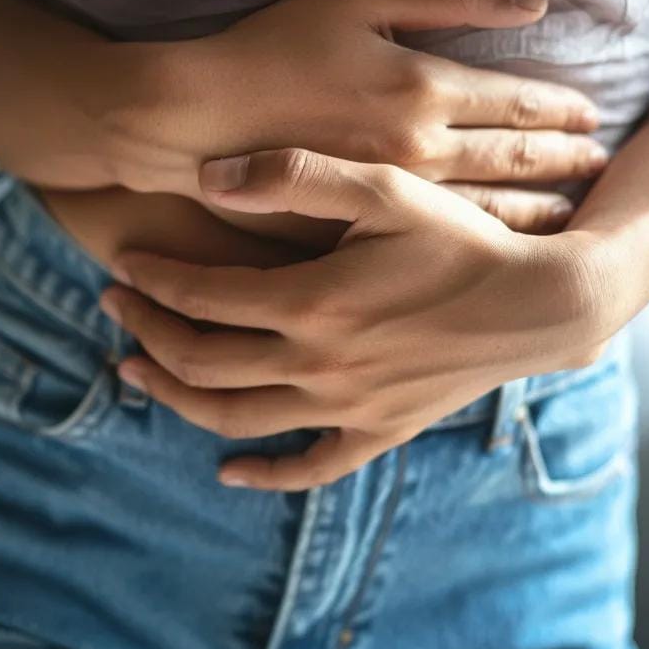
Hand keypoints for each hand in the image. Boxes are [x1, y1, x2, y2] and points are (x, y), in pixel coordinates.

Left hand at [99, 148, 615, 490]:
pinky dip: (265, 473)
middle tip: (111, 306)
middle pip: (201, 360)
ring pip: (234, 417)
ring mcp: (345, 407)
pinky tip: (229, 471)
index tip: (122, 262)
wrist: (538, 304)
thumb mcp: (384, 188)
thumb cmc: (461, 238)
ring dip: (175, 397)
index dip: (151, 279)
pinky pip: (310, 467)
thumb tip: (209, 177)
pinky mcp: (378, 431)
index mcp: (311, 303)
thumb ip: (294, 175)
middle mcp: (318, 364)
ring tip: (133, 373)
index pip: (200, 296)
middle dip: (145, 332)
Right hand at [112, 0, 607, 231]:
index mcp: (424, 88)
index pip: (521, 102)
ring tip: (567, 209)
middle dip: (565, 160)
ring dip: (537, 205)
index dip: (563, 108)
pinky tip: (498, 242)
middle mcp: (421, 151)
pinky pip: (436, 238)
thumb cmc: (268, 50)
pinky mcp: (359, 230)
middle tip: (596, 163)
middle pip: (517, 159)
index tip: (590, 114)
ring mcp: (391, 198)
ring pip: (490, 207)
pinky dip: (482, 238)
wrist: (193, 124)